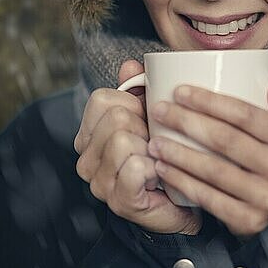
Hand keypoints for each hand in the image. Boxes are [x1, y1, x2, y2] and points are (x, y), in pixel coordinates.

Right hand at [73, 59, 202, 234]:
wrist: (181, 203)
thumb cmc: (165, 157)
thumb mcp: (151, 117)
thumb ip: (138, 89)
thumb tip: (130, 65)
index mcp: (90, 134)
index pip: (102, 99)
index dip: (133, 104)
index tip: (146, 120)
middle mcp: (86, 159)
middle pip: (115, 118)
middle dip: (145, 127)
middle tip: (156, 144)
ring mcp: (99, 182)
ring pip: (123, 141)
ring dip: (152, 148)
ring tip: (159, 160)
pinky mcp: (119, 200)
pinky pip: (136, 167)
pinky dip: (156, 168)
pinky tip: (162, 176)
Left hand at [147, 83, 267, 237]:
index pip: (245, 115)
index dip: (210, 102)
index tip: (181, 92)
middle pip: (225, 140)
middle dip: (186, 122)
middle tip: (159, 111)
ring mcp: (267, 198)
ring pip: (213, 170)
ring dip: (178, 154)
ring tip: (155, 141)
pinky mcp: (249, 220)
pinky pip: (208, 198)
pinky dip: (182, 182)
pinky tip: (164, 169)